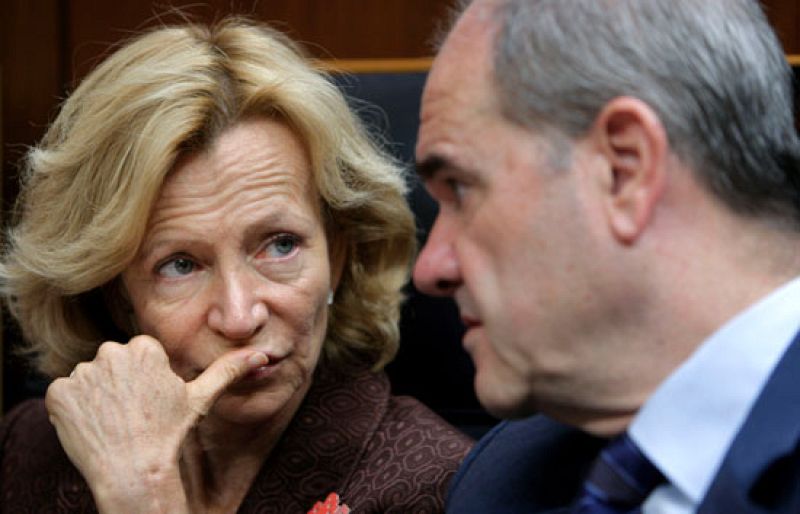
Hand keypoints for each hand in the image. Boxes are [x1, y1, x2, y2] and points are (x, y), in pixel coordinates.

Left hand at [45, 335, 267, 513]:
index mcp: (142, 348)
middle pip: (112, 364)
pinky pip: (65, 395)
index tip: (149, 402)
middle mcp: (109, 353)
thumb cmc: (169, 434)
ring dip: (97, 397)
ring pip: (89, 379)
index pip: (138, 356)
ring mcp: (80, 373)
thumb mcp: (200, 398)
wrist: (134, 471)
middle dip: (120, 384)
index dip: (144, 380)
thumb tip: (260, 355)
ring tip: (114, 422)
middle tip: (133, 414)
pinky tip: (93, 426)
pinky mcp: (58, 394)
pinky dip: (74, 410)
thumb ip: (227, 370)